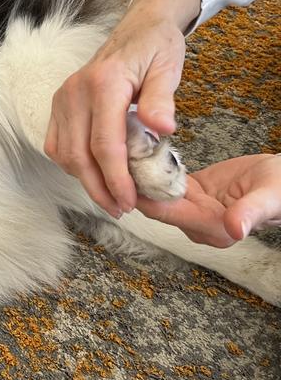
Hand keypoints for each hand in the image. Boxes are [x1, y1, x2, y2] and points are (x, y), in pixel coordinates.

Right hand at [44, 0, 201, 216]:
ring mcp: (63, 99)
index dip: (116, 179)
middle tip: (121, 209)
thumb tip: (163, 130)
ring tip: (110, 196)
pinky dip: (72, 165)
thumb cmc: (156, 47)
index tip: (131, 201)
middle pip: (79, 155)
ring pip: (64, 154)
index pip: (104, 144)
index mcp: (104, 83)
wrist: (138, 27)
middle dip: (99, 188)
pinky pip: (56, 144)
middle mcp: (75, 92)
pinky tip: (93, 174)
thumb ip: (162, 99)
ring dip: (84, 180)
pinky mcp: (59, 105)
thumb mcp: (168, 67)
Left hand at [137, 154, 280, 246]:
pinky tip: (141, 152)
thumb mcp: (272, 197)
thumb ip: (252, 212)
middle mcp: (197, 222)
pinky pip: (168, 182)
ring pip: (158, 192)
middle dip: (135, 184)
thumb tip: (235, 229)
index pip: (167, 213)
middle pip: (156, 203)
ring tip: (123, 150)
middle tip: (115, 157)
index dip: (144, 196)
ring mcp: (193, 208)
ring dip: (142, 175)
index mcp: (213, 228)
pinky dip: (155, 169)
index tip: (125, 177)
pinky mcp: (193, 193)